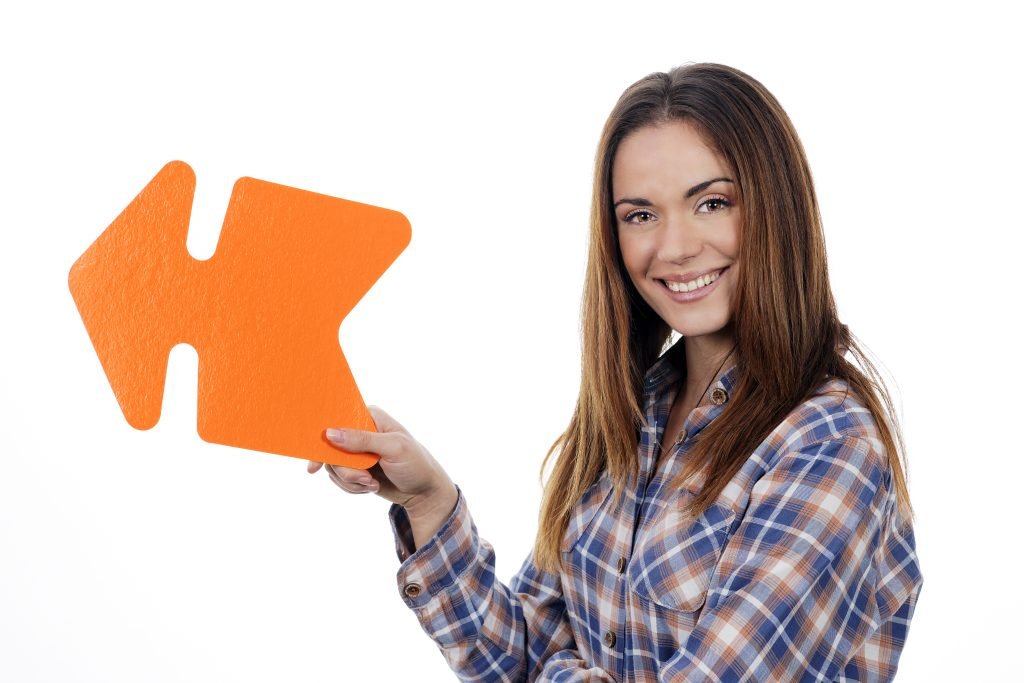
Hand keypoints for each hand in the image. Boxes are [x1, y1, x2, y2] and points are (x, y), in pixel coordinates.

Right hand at [307, 406, 456, 529]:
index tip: (315, 462)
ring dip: (351, 481)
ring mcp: (356, 452)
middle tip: (365, 478)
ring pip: (333, 467)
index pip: (337, 419)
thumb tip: (330, 433)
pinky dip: (353, 487)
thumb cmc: (416, 464)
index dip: (323, 438)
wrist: (425, 492)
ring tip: (372, 483)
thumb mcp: (393, 448)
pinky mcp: (355, 469)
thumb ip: (361, 440)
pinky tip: (372, 487)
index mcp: (369, 417)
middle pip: (331, 448)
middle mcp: (359, 431)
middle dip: (345, 470)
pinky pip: (340, 479)